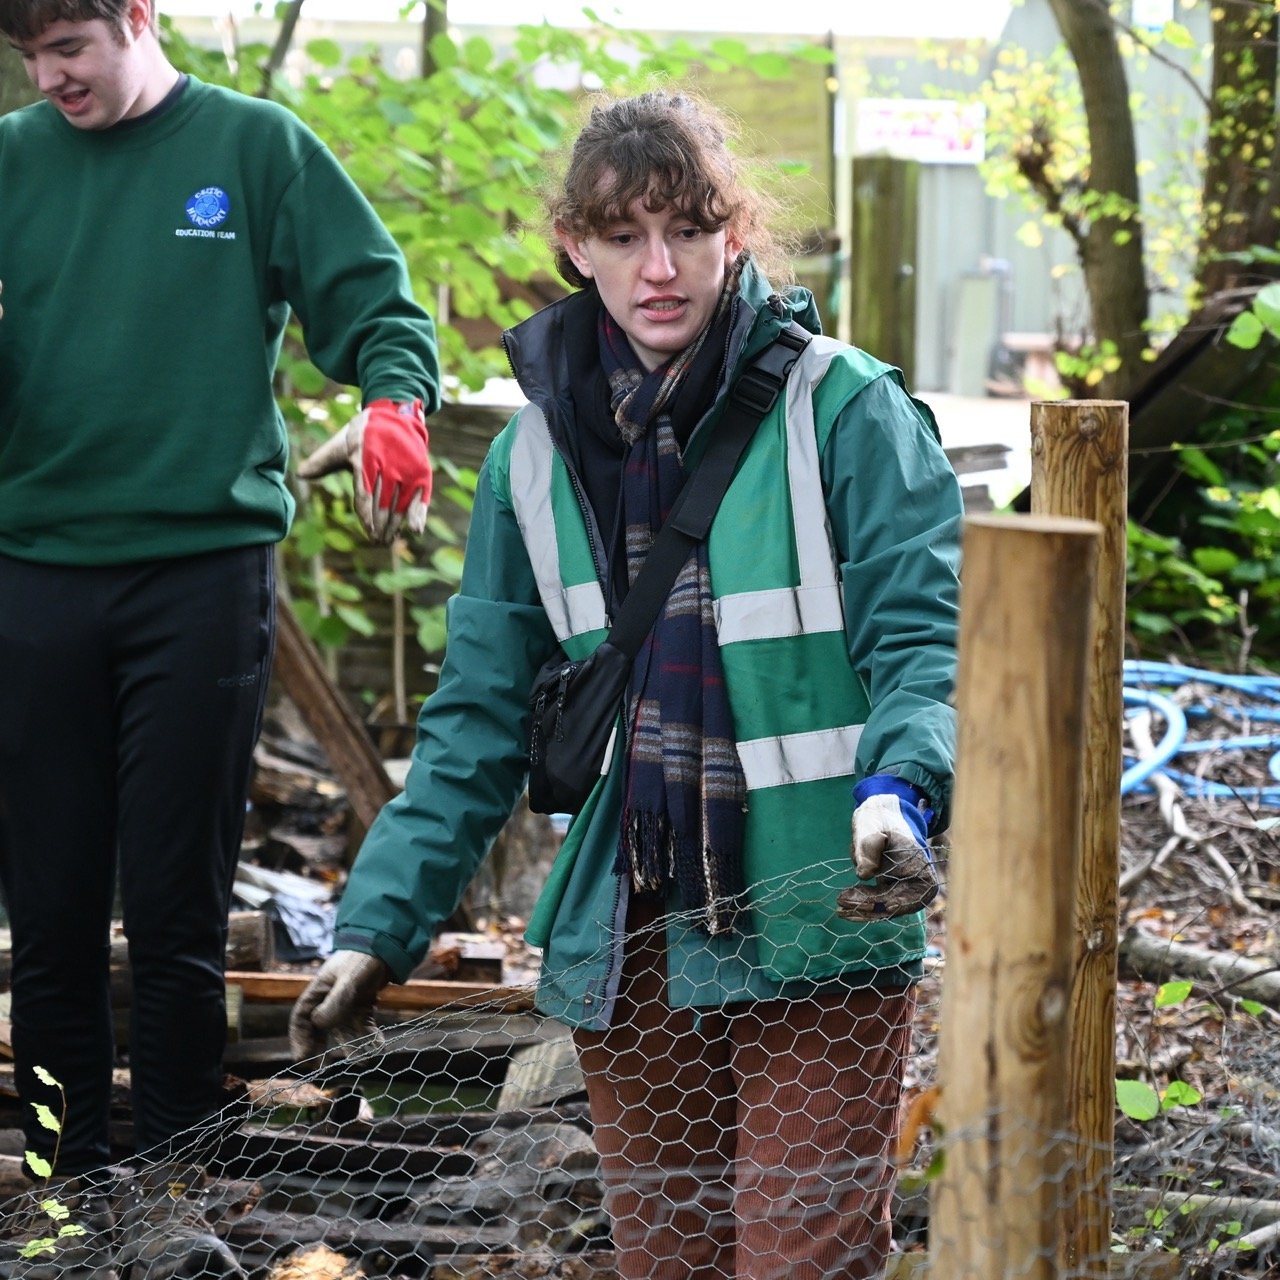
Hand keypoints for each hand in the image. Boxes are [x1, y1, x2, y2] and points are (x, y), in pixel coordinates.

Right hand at [288, 950, 389, 1061]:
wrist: (387, 946)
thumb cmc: (362, 958)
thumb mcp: (349, 979)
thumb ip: (336, 1001)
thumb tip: (319, 1023)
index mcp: (318, 991)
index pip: (301, 1019)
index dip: (299, 1039)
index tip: (303, 1058)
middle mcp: (329, 1000)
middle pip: (319, 1029)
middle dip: (320, 1048)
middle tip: (321, 1069)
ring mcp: (346, 1004)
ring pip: (344, 1031)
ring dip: (352, 1045)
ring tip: (363, 1059)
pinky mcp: (363, 1005)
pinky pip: (361, 1026)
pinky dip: (368, 1036)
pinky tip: (377, 1045)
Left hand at [297, 398, 431, 543]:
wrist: (396, 414)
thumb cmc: (363, 433)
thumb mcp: (341, 444)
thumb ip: (322, 461)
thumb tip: (299, 474)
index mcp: (365, 457)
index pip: (365, 493)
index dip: (367, 515)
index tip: (368, 531)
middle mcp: (388, 464)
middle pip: (383, 504)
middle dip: (380, 527)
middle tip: (377, 543)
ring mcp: (406, 469)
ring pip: (400, 504)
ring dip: (395, 526)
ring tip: (388, 540)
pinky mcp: (421, 472)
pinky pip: (419, 497)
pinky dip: (418, 514)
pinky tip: (415, 531)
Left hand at [836, 775, 939, 920]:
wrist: (878, 815)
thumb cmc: (878, 818)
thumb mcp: (871, 827)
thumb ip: (868, 847)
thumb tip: (864, 874)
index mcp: (922, 870)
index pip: (910, 895)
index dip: (894, 902)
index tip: (878, 905)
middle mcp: (916, 886)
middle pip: (893, 905)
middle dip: (868, 906)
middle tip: (842, 901)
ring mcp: (903, 890)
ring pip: (882, 909)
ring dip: (861, 910)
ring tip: (840, 908)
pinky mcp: (889, 891)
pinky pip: (876, 904)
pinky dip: (861, 906)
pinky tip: (843, 907)